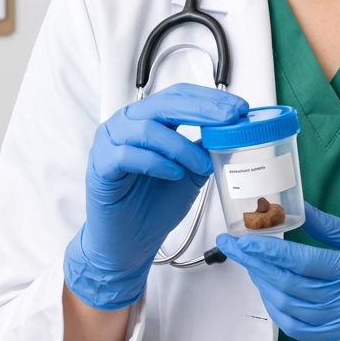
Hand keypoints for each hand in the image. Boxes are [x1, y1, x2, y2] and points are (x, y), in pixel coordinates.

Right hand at [65, 83, 247, 309]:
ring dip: (181, 146)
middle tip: (230, 119)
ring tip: (202, 164)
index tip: (239, 109)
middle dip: (203, 110)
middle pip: (165, 104)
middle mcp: (126, 124)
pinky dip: (156, 163)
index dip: (210, 99)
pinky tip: (174, 174)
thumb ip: (204, 150)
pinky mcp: (101, 167)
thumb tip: (233, 133)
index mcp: (147, 119)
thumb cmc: (154, 205)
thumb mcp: (190, 172)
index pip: (180, 96)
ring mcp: (109, 143)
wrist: (129, 243)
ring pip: (147, 129)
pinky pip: (127, 155)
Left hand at [217, 204, 339, 340]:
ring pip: (287, 309)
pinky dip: (278, 309)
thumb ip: (330, 228)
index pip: (300, 262)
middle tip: (236, 247)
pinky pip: (297, 328)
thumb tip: (295, 210)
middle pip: (287, 286)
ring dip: (264, 286)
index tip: (239, 238)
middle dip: (255, 266)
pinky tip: (271, 290)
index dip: (265, 250)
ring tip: (253, 265)